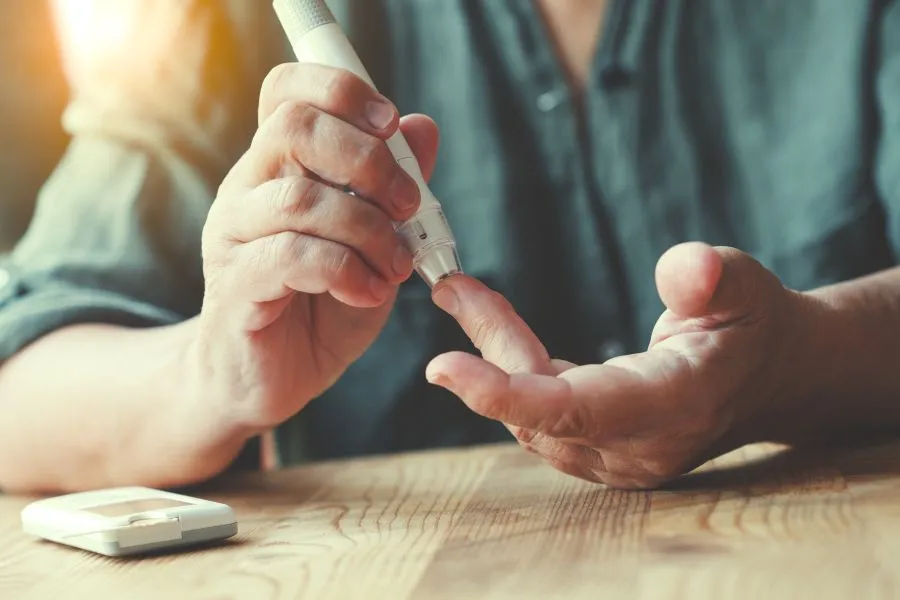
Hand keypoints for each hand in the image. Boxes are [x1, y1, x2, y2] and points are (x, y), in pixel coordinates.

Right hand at [192, 63, 438, 432]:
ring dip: (368, 229)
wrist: (268, 380)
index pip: (289, 92)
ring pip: (300, 198)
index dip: (341, 90)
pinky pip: (292, 256)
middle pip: (294, 128)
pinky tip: (369, 292)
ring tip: (396, 266)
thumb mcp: (374, 245)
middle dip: (368, 159)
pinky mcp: (235, 285)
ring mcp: (234, 236)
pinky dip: (346, 271)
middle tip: (408, 204)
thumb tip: (423, 127)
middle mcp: (247, 189)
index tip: (390, 124)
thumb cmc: (321, 308)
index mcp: (277, 167)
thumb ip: (395, 189)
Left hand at [426, 242, 815, 488]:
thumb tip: (684, 269)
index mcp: (674, 407)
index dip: (504, 394)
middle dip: (491, 350)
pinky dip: (511, 370)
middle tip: (454, 289)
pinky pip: (540, 414)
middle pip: (539, 410)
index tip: (442, 367)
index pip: (575, 413)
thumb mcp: (743, 285)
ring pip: (531, 416)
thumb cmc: (752, 322)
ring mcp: (619, 457)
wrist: (769, 375)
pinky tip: (496, 325)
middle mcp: (640, 447)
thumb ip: (712, 277)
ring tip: (467, 296)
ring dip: (495, 357)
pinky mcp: (601, 449)